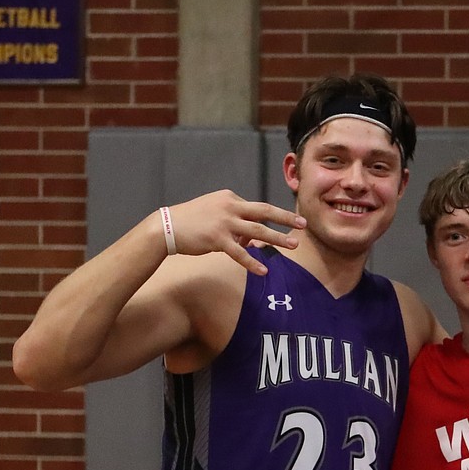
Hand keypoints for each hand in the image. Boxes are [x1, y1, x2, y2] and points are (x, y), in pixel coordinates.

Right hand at [167, 190, 305, 272]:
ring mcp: (224, 222)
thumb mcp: (214, 212)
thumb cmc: (190, 220)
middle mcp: (229, 206)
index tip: (277, 229)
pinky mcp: (217, 239)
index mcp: (230, 197)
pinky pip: (239, 253)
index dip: (266, 220)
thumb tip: (250, 238)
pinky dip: (252, 262)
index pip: (255, 208)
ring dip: (277, 238)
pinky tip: (263, 271)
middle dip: (285, 218)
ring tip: (293, 245)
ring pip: (257, 231)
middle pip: (264, 211)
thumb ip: (234, 222)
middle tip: (302, 223)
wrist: (166, 227)